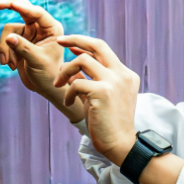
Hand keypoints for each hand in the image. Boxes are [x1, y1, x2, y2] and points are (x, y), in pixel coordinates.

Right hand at [0, 0, 84, 122]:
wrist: (45, 88)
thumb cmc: (49, 75)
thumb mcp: (37, 61)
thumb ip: (23, 48)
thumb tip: (8, 37)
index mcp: (52, 28)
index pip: (36, 12)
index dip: (21, 7)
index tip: (9, 4)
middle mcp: (40, 27)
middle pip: (22, 8)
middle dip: (8, 6)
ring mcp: (29, 33)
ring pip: (8, 30)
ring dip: (5, 47)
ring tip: (9, 64)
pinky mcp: (19, 41)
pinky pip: (5, 41)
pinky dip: (5, 53)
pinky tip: (11, 65)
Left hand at [54, 34, 139, 164]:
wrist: (120, 144)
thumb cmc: (108, 123)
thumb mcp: (99, 97)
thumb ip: (89, 81)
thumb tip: (69, 68)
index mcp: (124, 74)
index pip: (103, 49)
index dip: (84, 43)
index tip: (68, 44)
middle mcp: (121, 74)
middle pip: (97, 45)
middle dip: (75, 39)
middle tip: (59, 41)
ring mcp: (114, 82)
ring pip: (83, 60)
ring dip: (66, 71)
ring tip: (59, 85)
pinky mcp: (103, 92)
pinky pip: (77, 84)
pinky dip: (68, 92)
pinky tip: (68, 103)